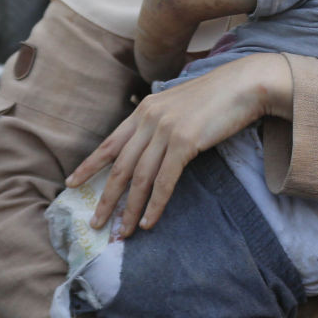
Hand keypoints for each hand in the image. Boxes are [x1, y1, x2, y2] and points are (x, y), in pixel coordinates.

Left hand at [65, 53, 293, 234]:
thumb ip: (162, 123)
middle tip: (96, 223)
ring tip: (122, 232)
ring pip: (139, 178)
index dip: (90, 166)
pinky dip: (155, 204)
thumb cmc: (218, 97)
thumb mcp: (180, 106)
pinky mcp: (185, 142)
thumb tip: (151, 146)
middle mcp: (149, 119)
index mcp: (145, 110)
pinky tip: (149, 222)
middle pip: (120, 166)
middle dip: (106, 198)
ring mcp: (166, 130)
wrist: (244, 85)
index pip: (109, 143)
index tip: (72, 184)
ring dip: (129, 209)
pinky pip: (164, 181)